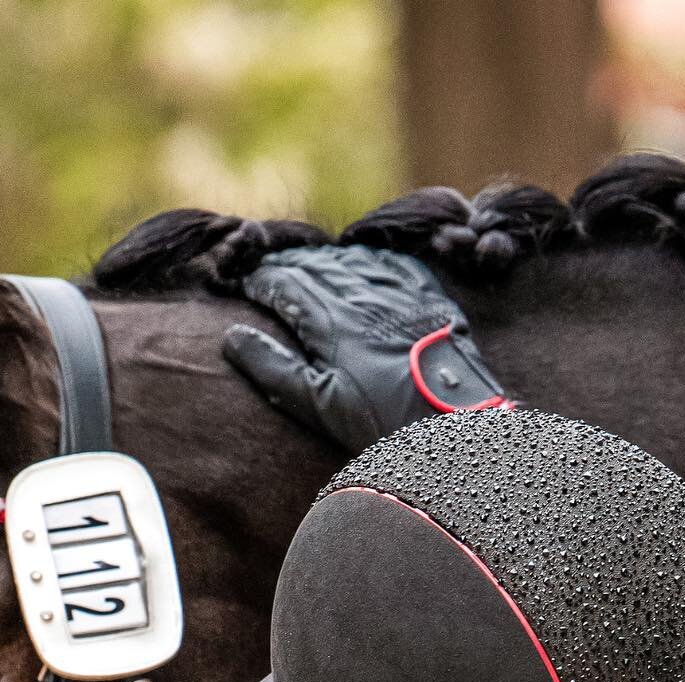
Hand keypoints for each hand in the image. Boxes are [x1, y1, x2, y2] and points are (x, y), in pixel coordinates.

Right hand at [222, 243, 509, 452]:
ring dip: (324, 258)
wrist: (451, 421)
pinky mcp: (428, 295)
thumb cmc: (378, 420)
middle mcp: (362, 294)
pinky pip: (392, 262)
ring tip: (305, 261)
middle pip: (315, 266)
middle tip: (266, 267)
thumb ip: (272, 368)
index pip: (285, 285)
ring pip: (350, 259)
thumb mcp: (317, 403)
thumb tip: (233, 336)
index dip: (260, 281)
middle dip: (286, 264)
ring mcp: (398, 291)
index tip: (242, 281)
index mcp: (330, 320)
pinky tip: (360, 259)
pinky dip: (368, 257)